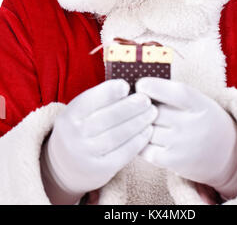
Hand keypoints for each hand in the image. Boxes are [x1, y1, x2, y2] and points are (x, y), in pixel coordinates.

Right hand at [46, 79, 157, 195]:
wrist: (65, 167)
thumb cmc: (80, 129)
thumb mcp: (79, 113)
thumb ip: (98, 101)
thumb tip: (127, 88)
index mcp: (69, 116)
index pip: (90, 100)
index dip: (109, 92)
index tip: (126, 85)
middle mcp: (74, 136)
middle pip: (108, 118)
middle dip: (130, 107)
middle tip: (146, 99)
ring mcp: (87, 154)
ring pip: (118, 135)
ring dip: (139, 122)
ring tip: (152, 112)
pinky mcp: (100, 170)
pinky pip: (123, 153)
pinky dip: (138, 141)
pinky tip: (147, 131)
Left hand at [135, 77, 236, 196]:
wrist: (229, 155)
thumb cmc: (205, 120)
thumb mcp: (199, 101)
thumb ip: (173, 94)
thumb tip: (139, 89)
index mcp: (199, 104)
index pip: (173, 92)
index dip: (152, 86)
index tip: (141, 85)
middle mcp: (191, 124)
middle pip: (154, 111)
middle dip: (143, 108)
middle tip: (141, 107)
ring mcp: (182, 144)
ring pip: (147, 130)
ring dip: (140, 126)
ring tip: (144, 122)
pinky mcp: (174, 162)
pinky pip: (145, 150)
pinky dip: (140, 143)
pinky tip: (145, 138)